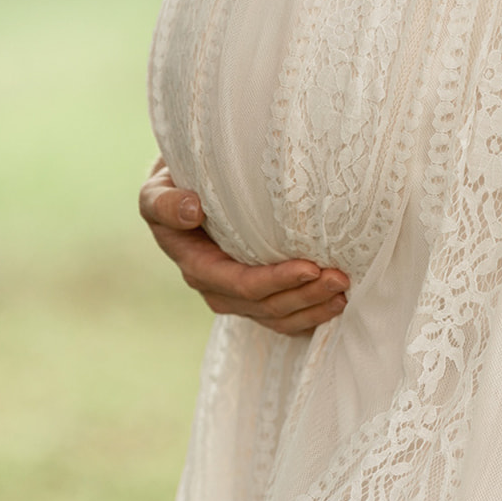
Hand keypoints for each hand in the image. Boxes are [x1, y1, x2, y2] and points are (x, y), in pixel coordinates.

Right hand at [138, 157, 349, 335]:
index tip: (311, 266)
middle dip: (305, 295)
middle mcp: (215, 287)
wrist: (185, 189)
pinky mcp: (254, 294)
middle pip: (265, 305)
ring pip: (277, 316)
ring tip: (344, 291)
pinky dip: (310, 314)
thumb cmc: (176, 184)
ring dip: (312, 308)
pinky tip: (334, 303)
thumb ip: (165, 201)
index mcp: (195, 265)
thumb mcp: (157, 189)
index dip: (276, 280)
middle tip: (340, 278)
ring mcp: (235, 295)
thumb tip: (191, 210)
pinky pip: (282, 316)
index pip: (240, 283)